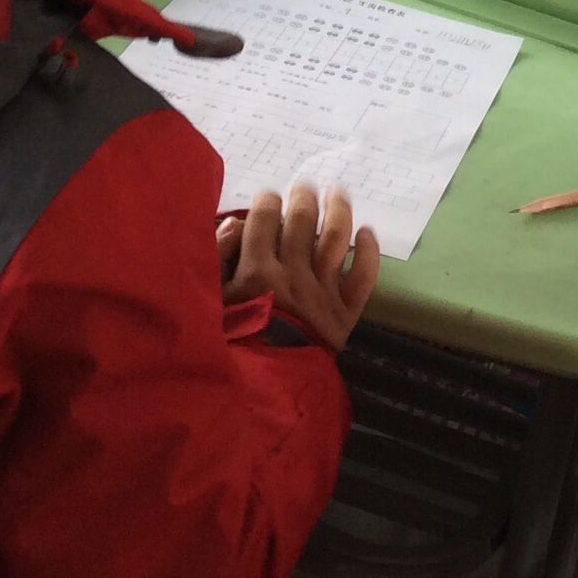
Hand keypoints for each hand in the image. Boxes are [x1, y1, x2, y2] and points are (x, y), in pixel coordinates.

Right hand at [218, 182, 378, 350]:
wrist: (261, 392)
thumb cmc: (229, 346)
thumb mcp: (209, 303)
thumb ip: (217, 261)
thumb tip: (235, 223)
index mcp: (256, 271)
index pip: (265, 221)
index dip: (267, 202)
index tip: (268, 196)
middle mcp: (293, 274)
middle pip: (303, 222)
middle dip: (303, 198)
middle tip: (305, 186)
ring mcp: (322, 291)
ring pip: (337, 239)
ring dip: (339, 210)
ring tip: (338, 192)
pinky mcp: (345, 312)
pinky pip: (363, 277)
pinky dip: (368, 253)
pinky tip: (367, 233)